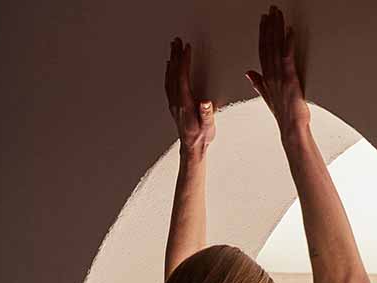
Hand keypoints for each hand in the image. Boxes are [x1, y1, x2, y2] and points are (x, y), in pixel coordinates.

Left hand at [166, 36, 215, 155]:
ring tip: (172, 47)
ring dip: (171, 61)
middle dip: (175, 56)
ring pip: (169, 77)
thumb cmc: (201, 137)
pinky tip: (169, 66)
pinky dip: (168, 72)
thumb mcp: (208, 126)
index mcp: (185, 104)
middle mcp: (177, 102)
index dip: (184, 62)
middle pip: (174, 74)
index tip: (187, 48)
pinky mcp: (173, 104)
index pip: (183, 78)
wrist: (192, 148)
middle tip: (176, 41)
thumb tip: (206, 103)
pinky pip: (168, 84)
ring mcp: (173, 103)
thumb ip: (207, 114)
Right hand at [245, 6, 309, 135]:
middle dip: (269, 26)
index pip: (263, 51)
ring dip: (277, 29)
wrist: (291, 129)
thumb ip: (258, 83)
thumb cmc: (284, 116)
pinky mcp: (290, 79)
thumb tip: (249, 73)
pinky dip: (288, 43)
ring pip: (276, 48)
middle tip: (270, 10)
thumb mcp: (268, 97)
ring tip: (277, 14)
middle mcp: (271, 75)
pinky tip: (289, 31)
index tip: (263, 20)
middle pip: (268, 46)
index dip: (262, 34)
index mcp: (266, 78)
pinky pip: (287, 57)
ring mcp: (280, 77)